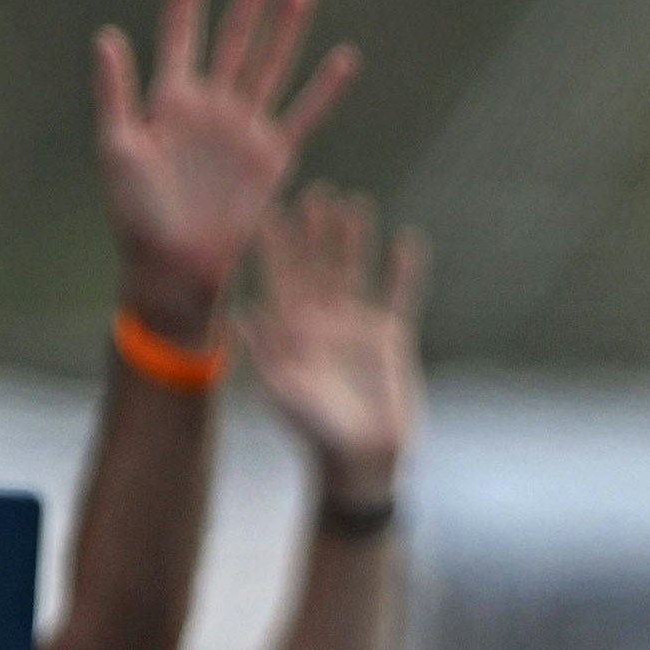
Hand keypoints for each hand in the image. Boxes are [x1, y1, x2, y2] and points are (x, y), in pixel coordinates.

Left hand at [93, 0, 359, 336]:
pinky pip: (305, 115)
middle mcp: (210, 108)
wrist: (177, 265)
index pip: (182, 36)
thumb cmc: (136, 214)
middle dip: (250, 0)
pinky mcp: (273, 158)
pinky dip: (325, 89)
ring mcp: (244, 130)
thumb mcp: (115, 148)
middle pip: (236, 40)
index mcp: (168, 101)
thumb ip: (116, 92)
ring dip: (287, 30)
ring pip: (272, 67)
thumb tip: (108, 35)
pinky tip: (344, 59)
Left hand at [241, 185, 426, 491]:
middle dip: (315, 231)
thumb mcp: (285, 394)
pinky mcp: (389, 339)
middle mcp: (320, 321)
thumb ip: (266, 355)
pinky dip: (404, 270)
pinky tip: (409, 241)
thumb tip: (240, 314)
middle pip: (317, 265)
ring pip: (354, 272)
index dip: (274, 246)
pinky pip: (399, 296)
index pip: (279, 278)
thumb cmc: (316, 433)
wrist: (362, 458)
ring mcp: (355, 327)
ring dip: (353, 240)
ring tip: (354, 203)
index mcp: (290, 330)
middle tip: (314, 191)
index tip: (267, 209)